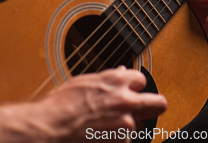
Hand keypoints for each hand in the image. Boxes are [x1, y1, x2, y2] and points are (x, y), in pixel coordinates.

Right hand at [31, 66, 166, 140]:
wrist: (50, 128)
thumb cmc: (60, 105)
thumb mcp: (84, 81)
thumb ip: (108, 78)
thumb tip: (122, 72)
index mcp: (116, 80)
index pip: (142, 80)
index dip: (135, 87)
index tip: (132, 92)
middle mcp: (125, 100)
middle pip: (158, 103)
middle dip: (154, 107)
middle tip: (148, 111)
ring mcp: (125, 124)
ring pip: (134, 127)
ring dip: (123, 129)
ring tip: (100, 129)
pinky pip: (123, 142)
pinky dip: (113, 141)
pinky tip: (96, 137)